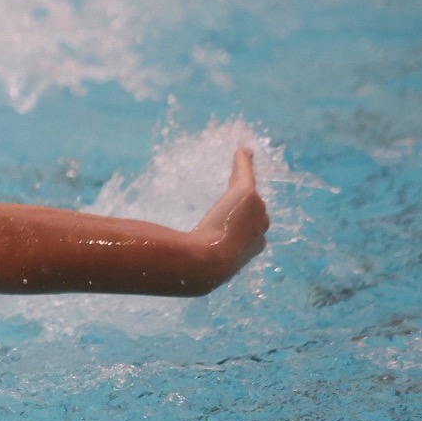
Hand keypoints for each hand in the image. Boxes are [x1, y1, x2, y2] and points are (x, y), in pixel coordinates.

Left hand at [190, 148, 268, 286]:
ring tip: (240, 168)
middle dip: (248, 205)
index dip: (244, 226)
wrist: (205, 263)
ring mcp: (256, 212)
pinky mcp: (247, 195)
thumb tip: (161, 268)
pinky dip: (243, 162)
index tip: (235, 222)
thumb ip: (185, 262)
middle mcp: (260, 231)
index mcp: (250, 250)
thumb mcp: (194, 266)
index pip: (252, 234)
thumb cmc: (198, 268)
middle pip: (256, 213)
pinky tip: (242, 151)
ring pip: (248, 194)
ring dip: (242, 181)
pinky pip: (245, 173)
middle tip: (236, 195)